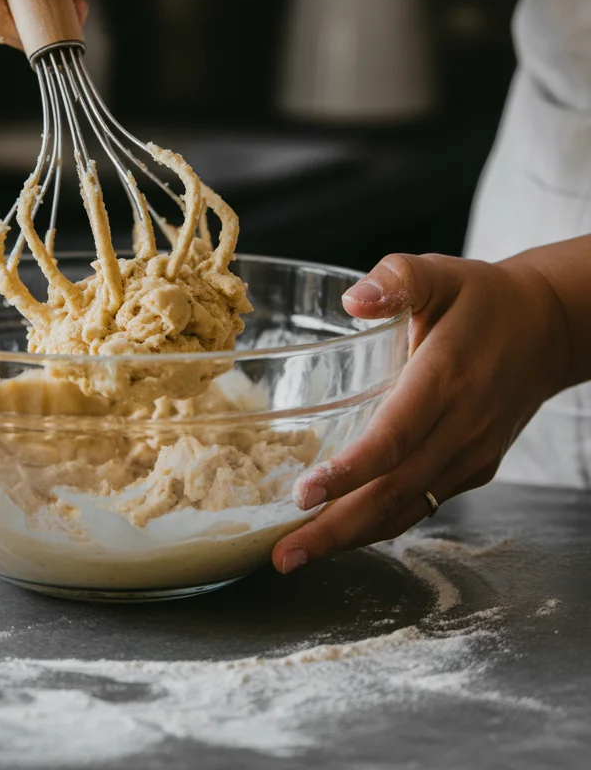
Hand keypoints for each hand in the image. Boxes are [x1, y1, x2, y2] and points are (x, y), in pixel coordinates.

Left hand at [272, 251, 569, 574]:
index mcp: (445, 378)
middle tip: (281, 555)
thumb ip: (397, 279)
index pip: (394, 437)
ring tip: (296, 555)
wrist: (547, 329)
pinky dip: (378, 524)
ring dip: (351, 538)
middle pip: (393, 491)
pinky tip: (338, 532)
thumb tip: (353, 300)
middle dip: (335, 529)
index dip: (349, 471)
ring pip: (407, 508)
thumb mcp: (440, 273)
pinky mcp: (472, 469)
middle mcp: (460, 427)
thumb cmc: (481, 299)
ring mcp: (470, 456)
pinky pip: (421, 504)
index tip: (303, 495)